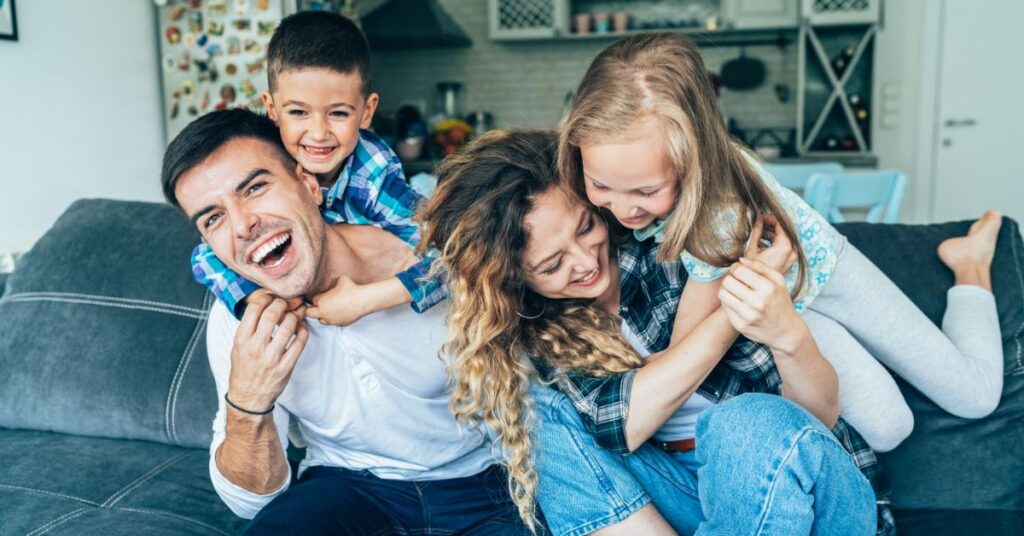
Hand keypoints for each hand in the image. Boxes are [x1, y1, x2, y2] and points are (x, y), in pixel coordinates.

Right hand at [226, 292, 308, 412]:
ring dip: (295, 316)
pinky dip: (303, 331)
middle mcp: (255, 347)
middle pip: (273, 313)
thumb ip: (250, 326)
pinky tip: (301, 328)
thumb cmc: (243, 369)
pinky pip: (300, 342)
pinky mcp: (285, 367)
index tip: (272, 297)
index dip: (266, 297)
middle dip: (283, 303)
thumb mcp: (238, 346)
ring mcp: (271, 358)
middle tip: (287, 303)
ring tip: (295, 315)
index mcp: (241, 339)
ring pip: (289, 326)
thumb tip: (266, 304)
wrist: (248, 397)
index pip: (255, 308)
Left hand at [307, 275, 373, 326]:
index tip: (323, 295)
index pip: (313, 300)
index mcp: (321, 301)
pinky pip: (333, 322)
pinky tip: (340, 312)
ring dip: (323, 315)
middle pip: (309, 313)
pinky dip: (334, 318)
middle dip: (313, 309)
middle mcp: (324, 313)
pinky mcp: (340, 324)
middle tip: (320, 304)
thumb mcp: (341, 279)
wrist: (363, 300)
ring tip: (330, 309)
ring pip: (321, 320)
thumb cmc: (351, 288)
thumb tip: (334, 280)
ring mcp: (332, 320)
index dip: (318, 298)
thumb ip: (333, 282)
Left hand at [717, 257, 805, 353]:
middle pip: (727, 281)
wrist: (786, 331)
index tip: (738, 271)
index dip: (735, 268)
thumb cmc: (781, 302)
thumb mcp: (778, 281)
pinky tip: (737, 302)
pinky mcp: (740, 325)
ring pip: (722, 294)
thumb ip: (760, 267)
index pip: (739, 271)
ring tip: (734, 291)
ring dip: (726, 290)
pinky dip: (729, 302)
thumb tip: (740, 260)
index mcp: (768, 288)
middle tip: (736, 281)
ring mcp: (748, 315)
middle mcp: (758, 302)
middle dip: (730, 278)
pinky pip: (725, 307)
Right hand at [745, 215, 797, 273]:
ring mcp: (791, 257)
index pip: (780, 225)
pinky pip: (784, 246)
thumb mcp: (752, 247)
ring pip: (784, 239)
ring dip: (772, 234)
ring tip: (759, 231)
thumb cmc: (751, 270)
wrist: (754, 288)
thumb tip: (758, 218)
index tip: (760, 216)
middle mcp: (792, 252)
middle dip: (771, 225)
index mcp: (785, 246)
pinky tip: (762, 241)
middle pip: (784, 231)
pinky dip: (774, 242)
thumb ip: (757, 230)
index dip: (770, 218)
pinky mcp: (789, 261)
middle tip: (759, 221)